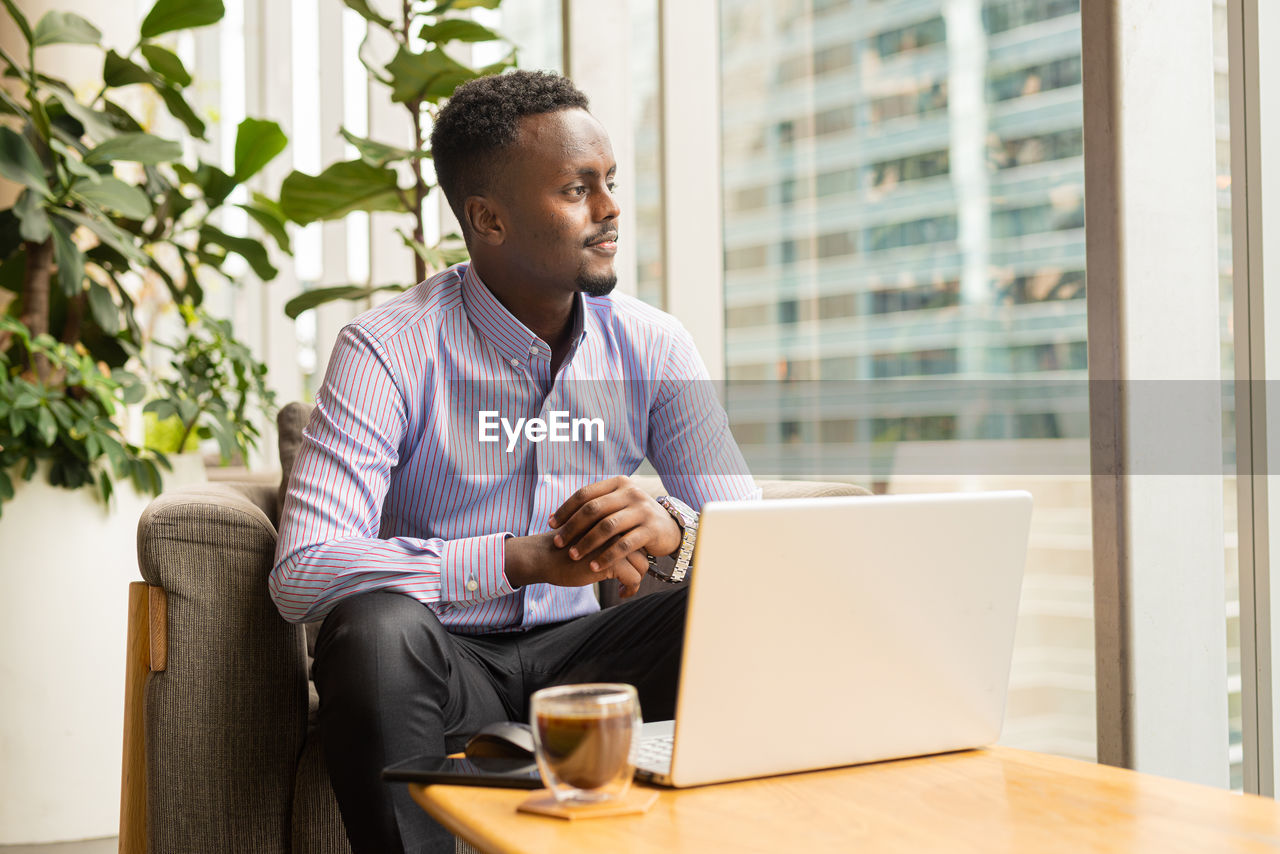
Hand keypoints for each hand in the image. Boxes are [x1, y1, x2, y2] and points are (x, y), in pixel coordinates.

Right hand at [504, 531, 648, 598]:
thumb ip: (605, 538)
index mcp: (611, 520)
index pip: (636, 537)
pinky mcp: (610, 562)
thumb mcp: (588, 535)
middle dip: (639, 567)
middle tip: (629, 578)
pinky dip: (630, 589)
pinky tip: (621, 593)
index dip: (636, 553)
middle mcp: (616, 530)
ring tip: (625, 587)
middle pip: (643, 550)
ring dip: (637, 579)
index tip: (630, 565)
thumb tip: (627, 552)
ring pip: (642, 565)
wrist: (542, 555)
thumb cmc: (562, 548)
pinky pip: (633, 578)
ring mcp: (614, 545)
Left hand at [547, 476, 681, 576]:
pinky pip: (624, 544)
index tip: (551, 524)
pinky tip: (594, 566)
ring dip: (587, 543)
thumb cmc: (634, 518)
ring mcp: (642, 510)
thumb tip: (555, 516)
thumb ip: (594, 506)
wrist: (670, 527)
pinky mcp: (651, 529)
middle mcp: (631, 493)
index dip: (566, 509)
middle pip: (593, 509)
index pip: (585, 493)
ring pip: (607, 527)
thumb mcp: (617, 505)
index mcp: (618, 484)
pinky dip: (607, 556)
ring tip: (573, 556)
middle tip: (558, 542)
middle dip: (572, 527)